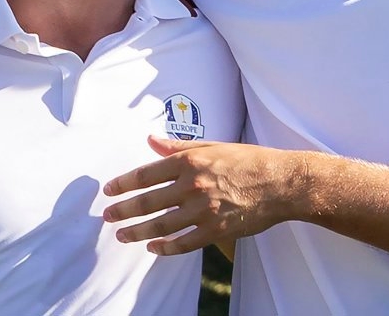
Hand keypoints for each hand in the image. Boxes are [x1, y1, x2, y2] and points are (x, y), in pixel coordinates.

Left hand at [103, 136, 302, 255]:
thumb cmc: (248, 160)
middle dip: (123, 210)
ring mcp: (203, 210)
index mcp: (190, 161)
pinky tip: (154, 248)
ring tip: (123, 236)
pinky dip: (166, 247)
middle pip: (148, 202)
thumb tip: (151, 141)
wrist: (280, 182)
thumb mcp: (212, 146)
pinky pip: (184, 243)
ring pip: (161, 225)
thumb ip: (178, 147)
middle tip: (108, 217)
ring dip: (138, 232)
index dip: (124, 183)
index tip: (109, 190)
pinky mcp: (215, 230)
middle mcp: (193, 185)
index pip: (147, 174)